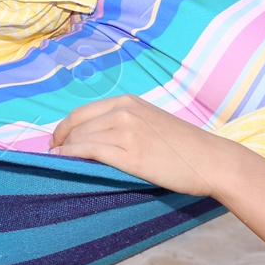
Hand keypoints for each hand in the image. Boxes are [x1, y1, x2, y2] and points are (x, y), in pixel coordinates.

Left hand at [49, 93, 244, 197]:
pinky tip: (63, 161)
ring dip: (64, 150)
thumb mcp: (151, 122)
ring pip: (81, 137)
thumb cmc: (184, 146)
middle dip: (60, 139)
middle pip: (77, 124)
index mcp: (128, 102)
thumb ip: (126, 123)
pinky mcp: (130, 154)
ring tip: (57, 161)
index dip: (64, 127)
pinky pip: (90, 151)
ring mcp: (127, 132)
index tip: (56, 141)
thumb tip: (97, 136)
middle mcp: (124, 112)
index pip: (82, 112)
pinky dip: (71, 155)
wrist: (210, 160)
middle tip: (53, 153)